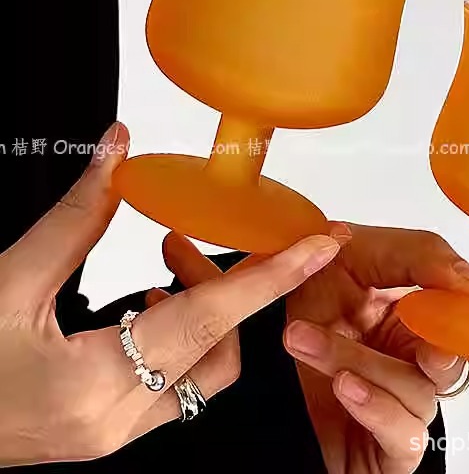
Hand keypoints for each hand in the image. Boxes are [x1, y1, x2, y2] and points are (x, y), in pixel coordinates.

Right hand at [0, 122, 344, 466]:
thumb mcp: (6, 284)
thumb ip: (73, 217)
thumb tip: (115, 150)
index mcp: (96, 386)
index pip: (211, 320)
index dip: (273, 276)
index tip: (322, 246)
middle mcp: (119, 421)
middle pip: (218, 348)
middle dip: (220, 287)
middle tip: (182, 245)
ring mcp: (116, 434)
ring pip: (205, 371)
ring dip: (199, 313)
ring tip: (163, 270)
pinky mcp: (110, 431)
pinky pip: (177, 384)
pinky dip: (179, 337)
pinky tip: (146, 307)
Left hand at [164, 223, 468, 472]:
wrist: (236, 347)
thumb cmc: (299, 297)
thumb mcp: (354, 252)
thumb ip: (418, 254)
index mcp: (415, 311)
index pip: (463, 309)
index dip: (466, 300)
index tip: (467, 287)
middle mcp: (412, 358)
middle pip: (451, 355)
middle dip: (437, 339)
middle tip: (419, 321)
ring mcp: (399, 403)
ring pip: (417, 391)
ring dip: (363, 363)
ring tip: (303, 339)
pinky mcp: (384, 447)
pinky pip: (405, 436)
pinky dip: (376, 407)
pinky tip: (343, 385)